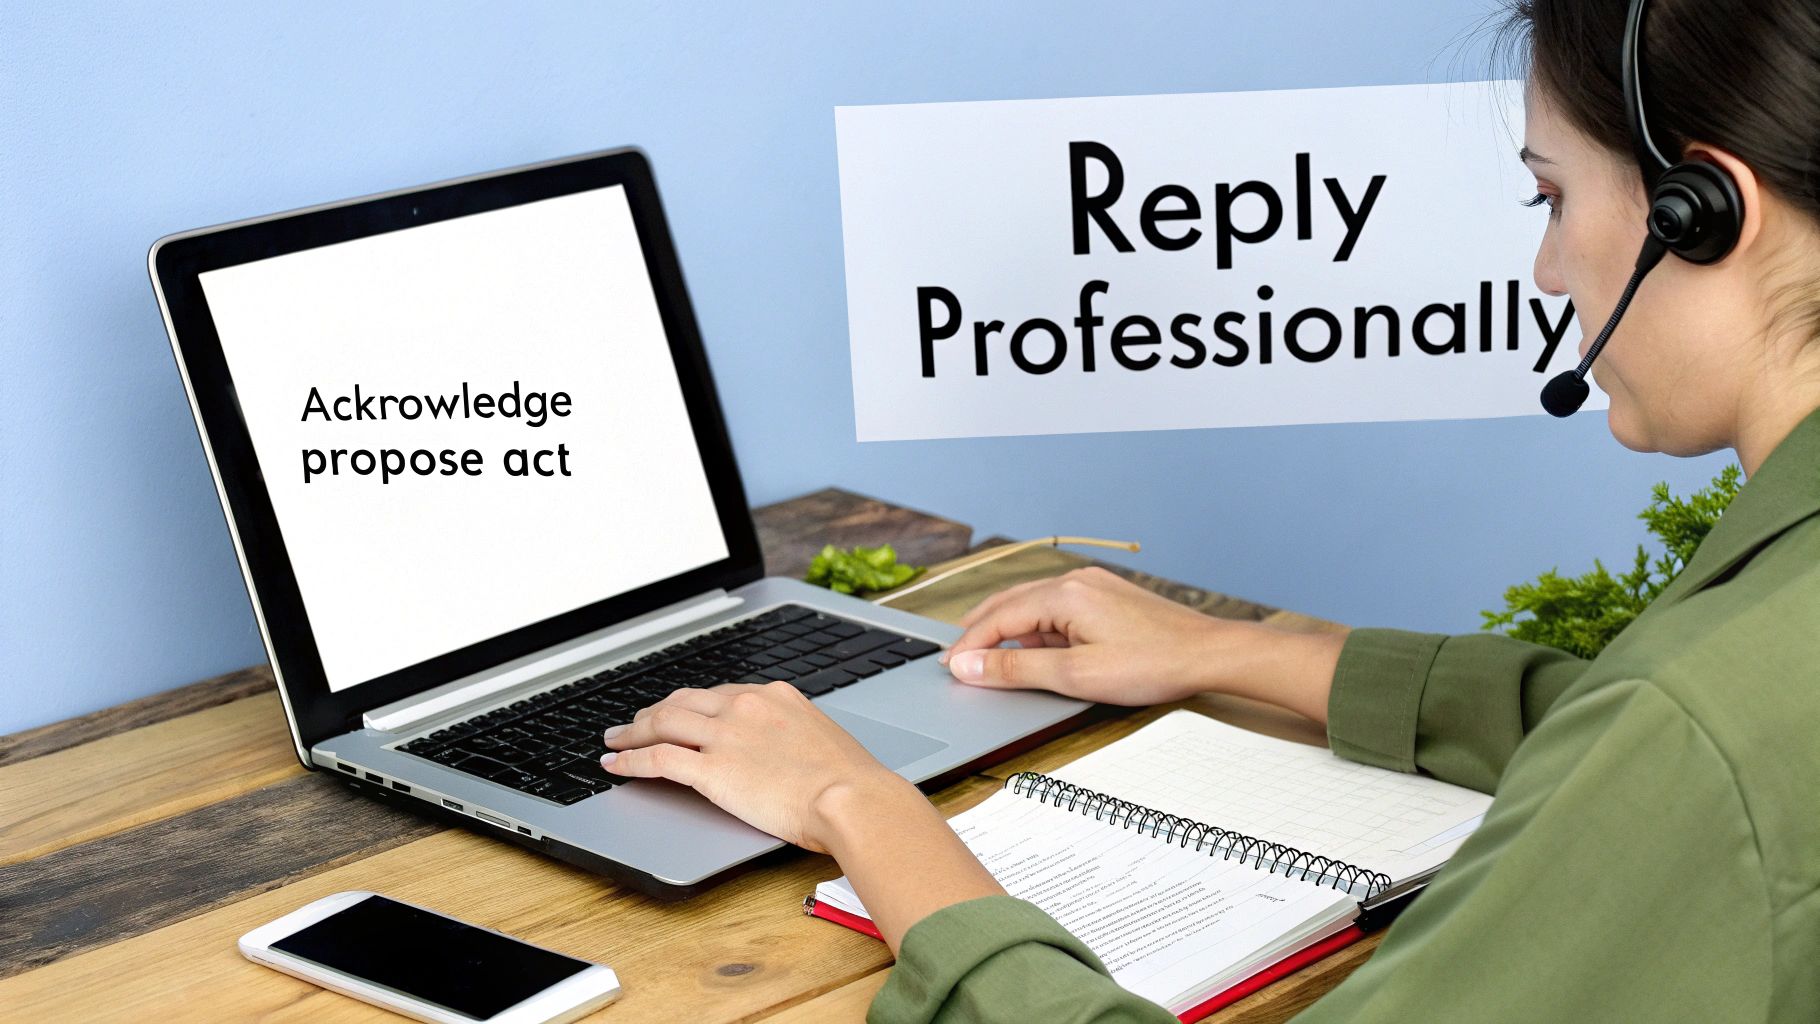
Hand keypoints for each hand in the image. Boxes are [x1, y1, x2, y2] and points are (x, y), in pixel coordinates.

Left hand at [599, 681, 914, 852]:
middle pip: (683, 701)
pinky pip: (657, 759)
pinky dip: (630, 760)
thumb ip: (793, 736)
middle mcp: (745, 707)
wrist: (851, 798)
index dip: (692, 704)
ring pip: (662, 722)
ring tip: (615, 739)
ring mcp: (725, 735)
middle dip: (654, 711)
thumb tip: (784, 752)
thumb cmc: (849, 781)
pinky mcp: (711, 769)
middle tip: (636, 722)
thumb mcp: (822, 740)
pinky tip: (617, 765)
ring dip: (632, 730)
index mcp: (774, 696)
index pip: (720, 694)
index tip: (681, 713)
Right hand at [942, 565, 1349, 721]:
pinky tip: (1035, 648)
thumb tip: (969, 665)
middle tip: (957, 658)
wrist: (1208, 655)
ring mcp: (1093, 586)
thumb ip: (1015, 670)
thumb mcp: (1075, 676)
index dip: (969, 645)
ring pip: (1032, 604)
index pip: (997, 618)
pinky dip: (1035, 627)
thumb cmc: (1152, 665)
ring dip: (1007, 629)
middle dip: (980, 631)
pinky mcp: (1107, 597)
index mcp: (1062, 594)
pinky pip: (1056, 608)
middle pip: (1009, 603)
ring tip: (987, 656)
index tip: (949, 668)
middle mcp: (1074, 581)